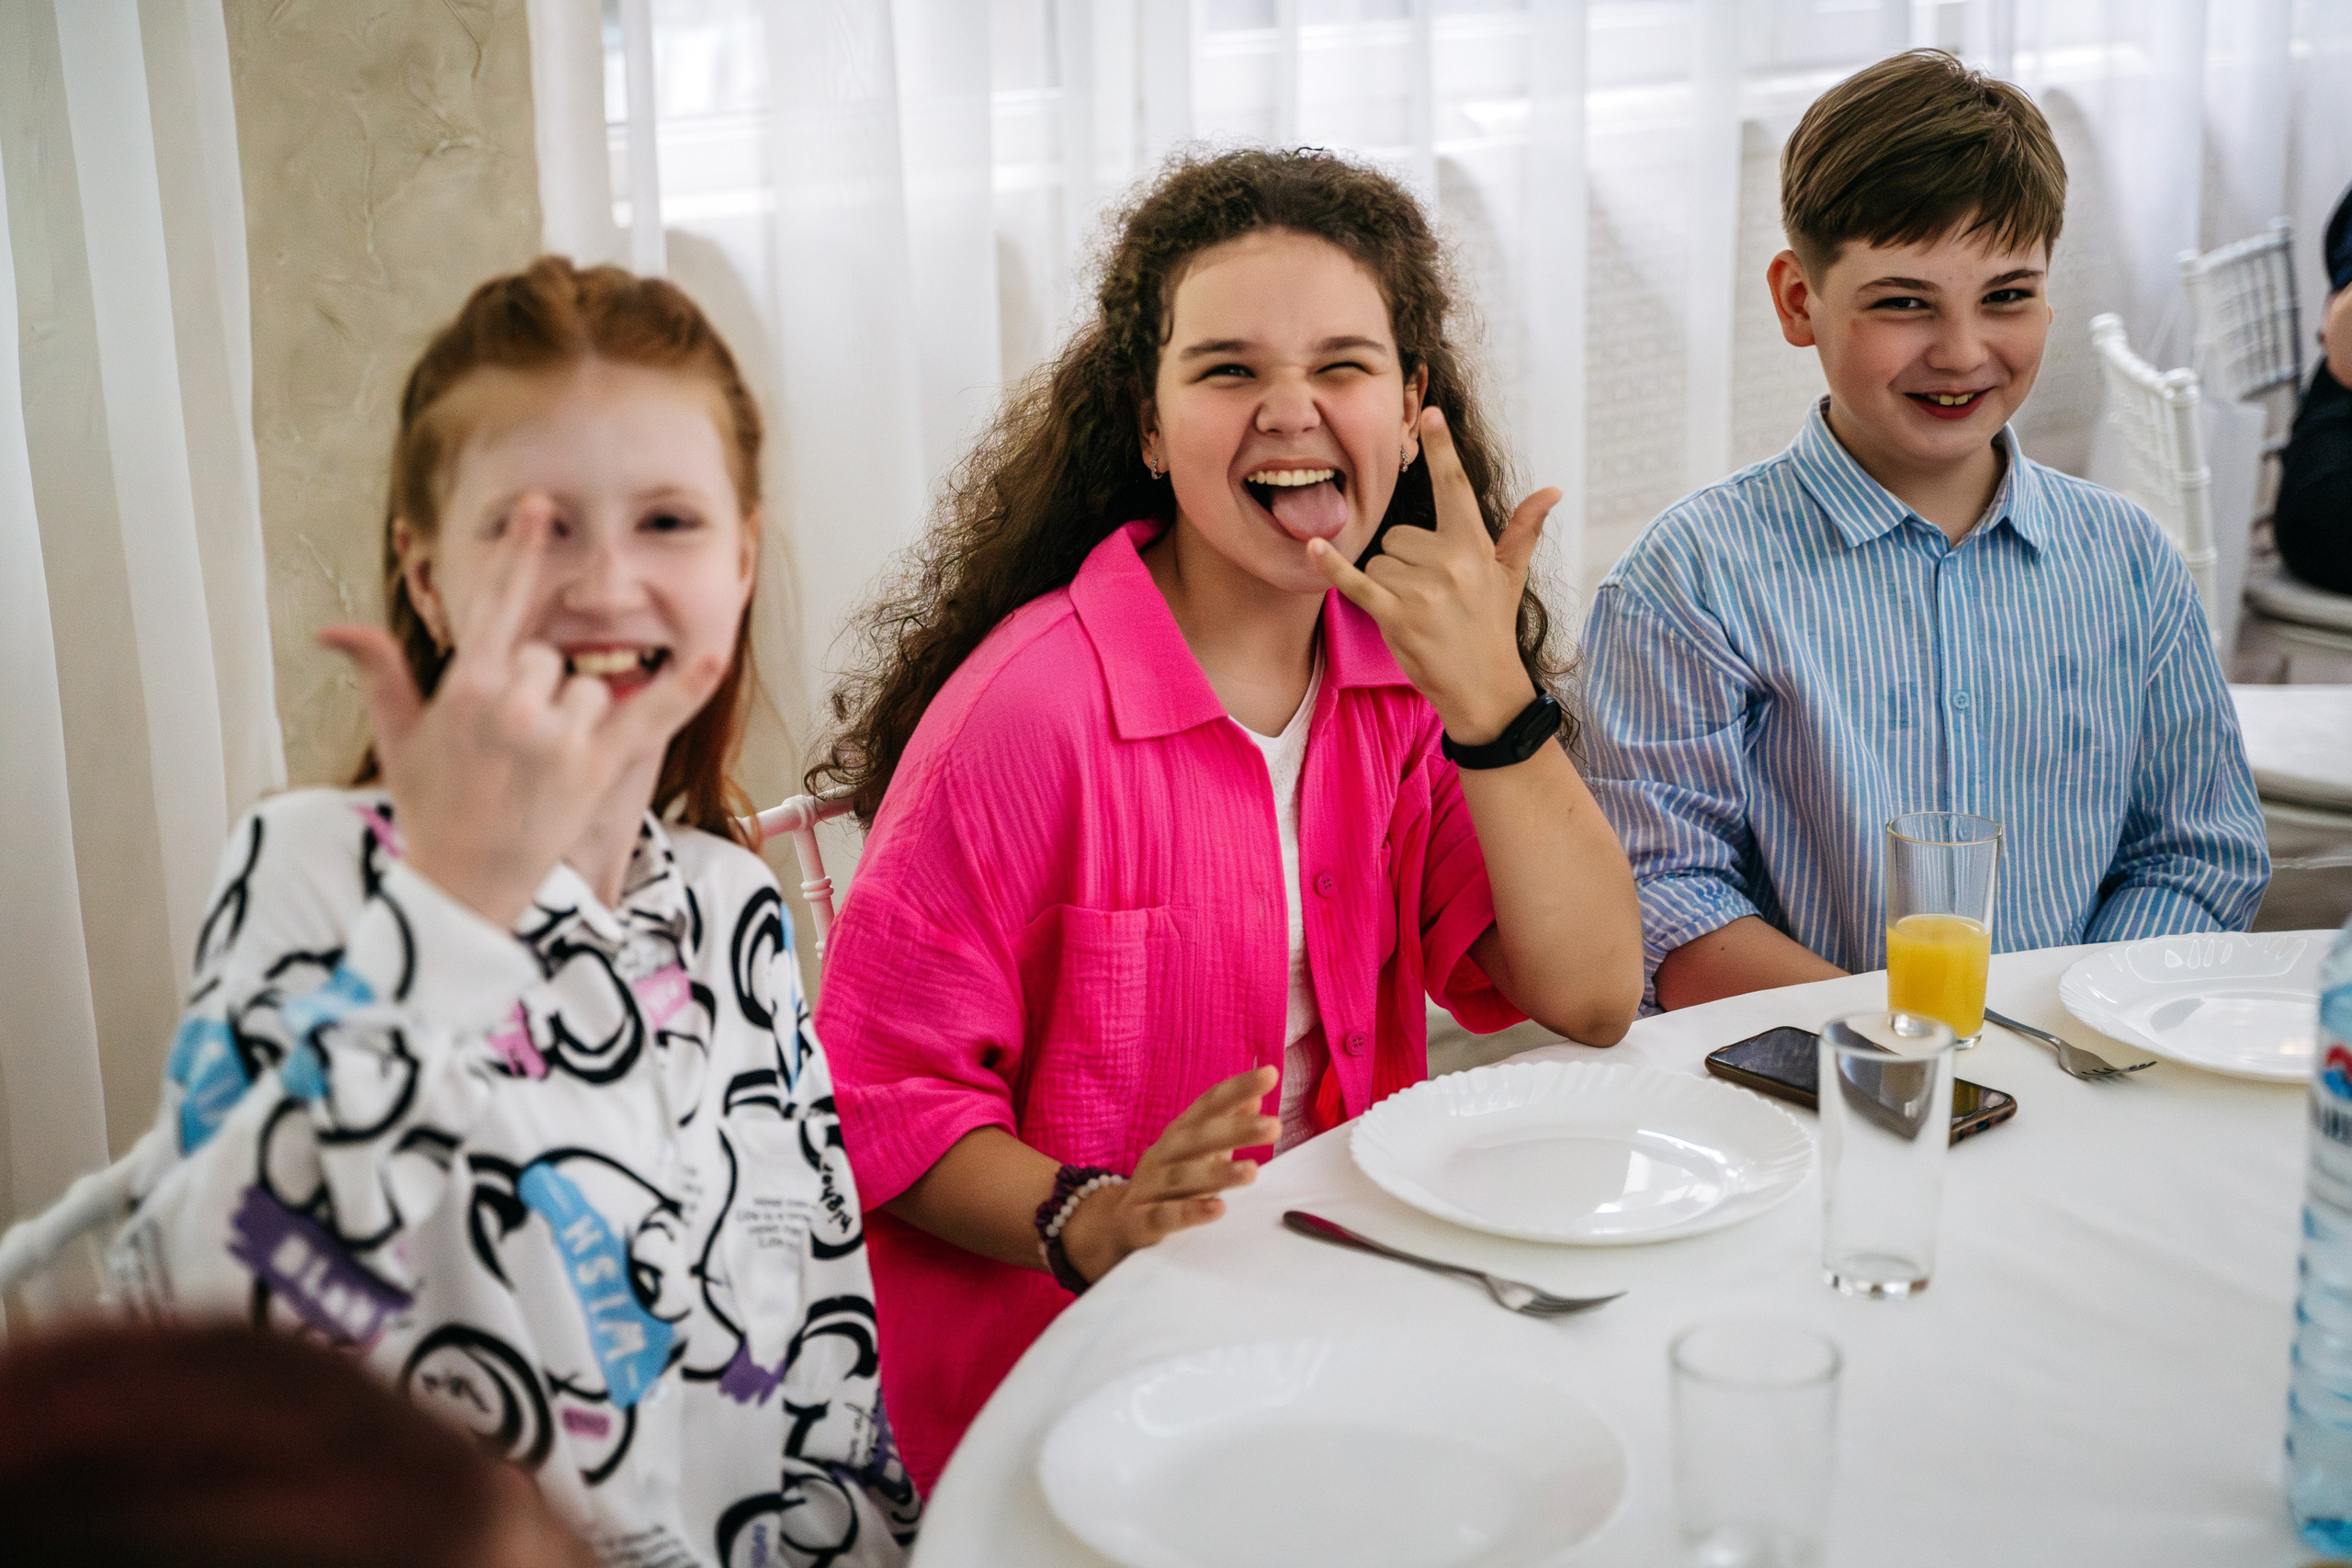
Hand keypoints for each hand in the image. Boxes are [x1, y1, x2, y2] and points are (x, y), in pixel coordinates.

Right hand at [317, 495, 726, 926]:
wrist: (462, 884)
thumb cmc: (432, 807)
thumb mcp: (400, 737)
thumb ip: (381, 672)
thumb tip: (333, 628)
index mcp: (466, 687)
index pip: (500, 604)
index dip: (519, 554)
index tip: (538, 508)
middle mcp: (513, 704)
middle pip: (550, 657)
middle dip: (538, 690)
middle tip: (512, 747)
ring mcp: (557, 735)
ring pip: (590, 687)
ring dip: (576, 716)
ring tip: (542, 765)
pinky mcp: (597, 767)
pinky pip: (652, 713)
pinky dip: (686, 685)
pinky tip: (715, 652)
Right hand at [1059, 1066, 1279, 1284]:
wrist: (1113, 1227)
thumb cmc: (1167, 1185)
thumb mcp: (1197, 1153)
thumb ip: (1225, 1125)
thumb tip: (1257, 1095)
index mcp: (1178, 1136)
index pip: (1207, 1106)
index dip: (1235, 1089)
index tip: (1269, 1074)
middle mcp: (1162, 1155)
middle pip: (1196, 1138)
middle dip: (1233, 1130)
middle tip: (1273, 1126)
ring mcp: (1148, 1187)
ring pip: (1183, 1177)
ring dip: (1218, 1174)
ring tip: (1252, 1172)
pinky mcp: (1140, 1222)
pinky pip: (1165, 1216)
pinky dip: (1190, 1211)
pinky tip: (1218, 1208)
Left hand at [1308, 407, 1557, 743]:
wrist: (1485, 689)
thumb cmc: (1492, 627)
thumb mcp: (1510, 575)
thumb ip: (1523, 528)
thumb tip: (1552, 490)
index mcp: (1474, 545)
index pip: (1455, 487)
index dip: (1442, 449)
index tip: (1430, 412)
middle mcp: (1450, 561)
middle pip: (1397, 535)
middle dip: (1405, 561)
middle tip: (1431, 595)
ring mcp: (1423, 589)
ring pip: (1378, 561)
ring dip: (1388, 585)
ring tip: (1418, 612)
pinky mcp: (1397, 616)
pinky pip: (1356, 582)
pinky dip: (1333, 567)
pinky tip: (1314, 547)